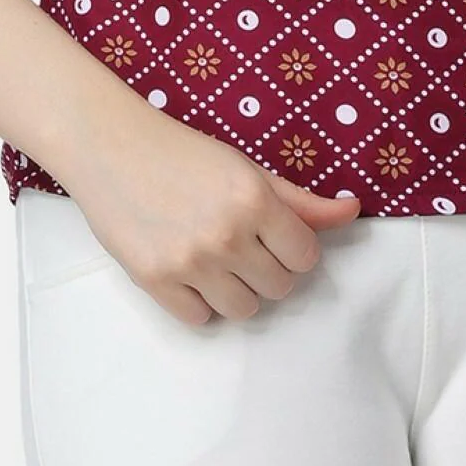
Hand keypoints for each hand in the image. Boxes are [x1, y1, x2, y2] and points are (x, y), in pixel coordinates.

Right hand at [57, 98, 361, 326]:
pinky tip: (189, 270)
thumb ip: (300, 201)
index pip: (305, 257)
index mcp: (255, 199)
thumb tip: (353, 212)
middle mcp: (227, 234)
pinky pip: (200, 319)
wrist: (112, 146)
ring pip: (244, 310)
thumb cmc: (183, 152)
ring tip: (216, 259)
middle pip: (279, 288)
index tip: (274, 236)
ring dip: (237, 290)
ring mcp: (190, 261)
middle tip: (242, 243)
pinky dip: (200, 301)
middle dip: (267, 269)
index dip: (293, 248)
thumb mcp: (247, 169)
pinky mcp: (155, 281)